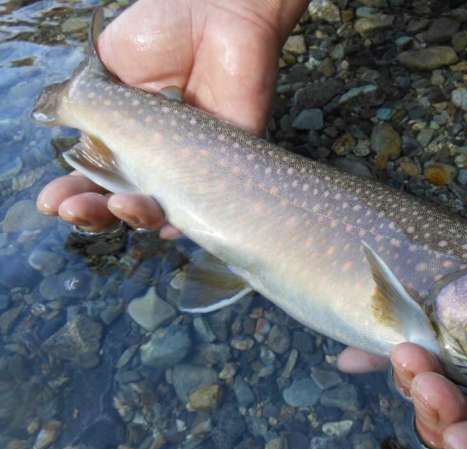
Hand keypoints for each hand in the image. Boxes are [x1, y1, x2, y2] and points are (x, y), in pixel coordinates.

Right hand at [36, 0, 307, 235]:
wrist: (217, 12)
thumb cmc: (164, 30)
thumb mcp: (110, 65)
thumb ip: (88, 102)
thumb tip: (60, 131)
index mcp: (126, 133)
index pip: (96, 173)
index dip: (73, 191)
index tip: (51, 202)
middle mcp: (157, 154)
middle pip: (124, 198)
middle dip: (94, 212)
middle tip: (74, 211)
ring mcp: (192, 160)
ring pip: (163, 207)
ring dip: (135, 216)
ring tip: (117, 207)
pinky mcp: (229, 159)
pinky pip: (210, 201)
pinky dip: (189, 219)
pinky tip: (167, 224)